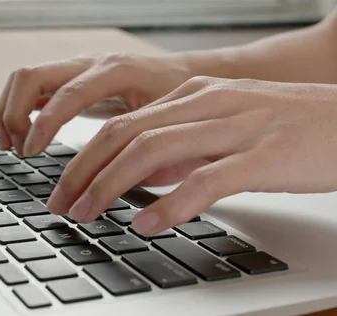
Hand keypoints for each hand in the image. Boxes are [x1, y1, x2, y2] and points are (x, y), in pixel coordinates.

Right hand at [0, 53, 191, 155]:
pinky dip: (8, 108)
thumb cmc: (180, 97)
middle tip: (20, 151)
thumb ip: (140, 140)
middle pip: (32, 76)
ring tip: (6, 145)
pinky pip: (30, 89)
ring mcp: (75, 69)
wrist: (186, 74)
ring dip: (7, 111)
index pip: (66, 93)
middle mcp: (89, 64)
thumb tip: (117, 179)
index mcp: (114, 70)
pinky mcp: (69, 80)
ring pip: (24, 80)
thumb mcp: (167, 118)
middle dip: (15, 114)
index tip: (30, 152)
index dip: (43, 123)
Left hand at [47, 76, 336, 234]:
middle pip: (124, 135)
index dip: (83, 156)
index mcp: (192, 96)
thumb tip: (139, 177)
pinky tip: (148, 225)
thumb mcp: (222, 128)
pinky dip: (170, 204)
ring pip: (152, 151)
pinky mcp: (261, 156)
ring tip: (88, 214)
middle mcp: (205, 105)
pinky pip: (205, 180)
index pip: (121, 123)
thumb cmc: (287, 128)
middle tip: (61, 204)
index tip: (64, 186)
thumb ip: (180, 150)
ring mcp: (232, 127)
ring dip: (110, 186)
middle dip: (83, 172)